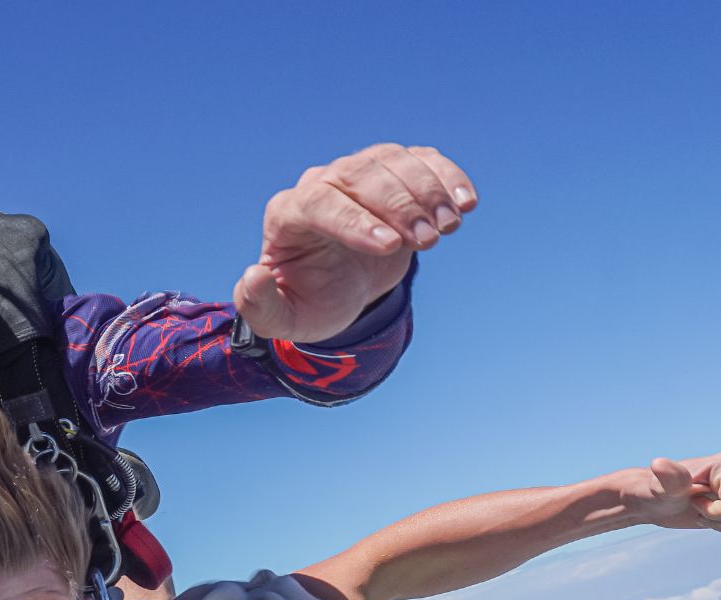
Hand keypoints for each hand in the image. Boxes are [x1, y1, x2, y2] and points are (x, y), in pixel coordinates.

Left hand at [235, 143, 476, 343]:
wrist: (341, 285)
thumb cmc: (311, 300)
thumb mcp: (283, 318)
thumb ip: (259, 307)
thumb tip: (254, 276)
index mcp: (289, 214)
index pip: (319, 204)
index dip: (355, 221)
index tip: (388, 246)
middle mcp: (321, 183)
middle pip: (359, 177)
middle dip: (398, 206)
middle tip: (429, 240)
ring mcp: (359, 172)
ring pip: (392, 161)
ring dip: (426, 190)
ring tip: (449, 227)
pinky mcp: (394, 172)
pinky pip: (421, 159)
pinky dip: (446, 175)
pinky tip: (466, 203)